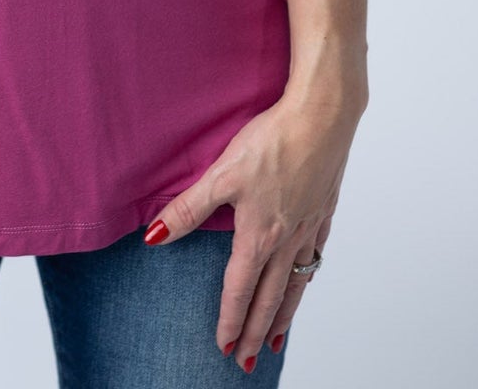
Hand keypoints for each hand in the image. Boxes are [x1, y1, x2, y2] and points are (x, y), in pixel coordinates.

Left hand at [142, 89, 363, 371]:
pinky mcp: (323, 211)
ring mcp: (308, 228)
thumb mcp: (221, 173)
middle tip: (247, 361)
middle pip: (269, 297)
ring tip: (275, 340)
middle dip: (255, 331)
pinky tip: (303, 282)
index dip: (230, 320)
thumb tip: (154, 237)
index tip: (224, 347)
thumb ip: (188, 209)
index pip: (239, 288)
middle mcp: (286, 240)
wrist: (321, 116)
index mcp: (259, 234)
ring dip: (282, 316)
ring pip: (294, 285)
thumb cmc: (272, 141)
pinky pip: (314, 259)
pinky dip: (305, 281)